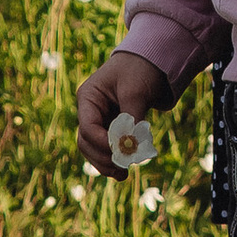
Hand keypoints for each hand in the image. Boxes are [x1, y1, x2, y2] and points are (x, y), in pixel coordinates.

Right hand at [76, 48, 168, 178]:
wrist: (151, 61)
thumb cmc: (139, 70)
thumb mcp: (136, 90)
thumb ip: (131, 117)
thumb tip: (130, 145)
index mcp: (88, 97)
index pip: (87, 127)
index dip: (101, 143)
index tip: (120, 152)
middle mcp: (90, 111)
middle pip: (86, 142)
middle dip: (102, 157)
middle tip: (121, 168)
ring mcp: (99, 120)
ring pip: (94, 149)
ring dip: (106, 163)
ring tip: (122, 175)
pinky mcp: (110, 127)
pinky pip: (106, 148)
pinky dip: (113, 159)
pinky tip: (122, 173)